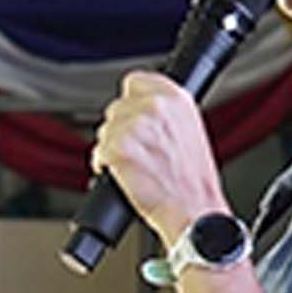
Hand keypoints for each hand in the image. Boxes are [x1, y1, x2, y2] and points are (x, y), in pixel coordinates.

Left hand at [89, 71, 229, 246]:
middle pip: (116, 108)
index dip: (131, 102)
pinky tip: (127, 176)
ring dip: (113, 148)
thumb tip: (141, 106)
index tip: (133, 116)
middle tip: (141, 152)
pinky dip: (105, 166)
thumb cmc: (192, 181)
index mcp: (176, 98)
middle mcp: (155, 107)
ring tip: (137, 166)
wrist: (193, 211)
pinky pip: (98, 152)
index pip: (135, 81)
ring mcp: (135, 126)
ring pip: (105, 131)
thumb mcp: (189, 131)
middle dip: (122, 130)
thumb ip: (164, 113)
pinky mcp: (118, 148)